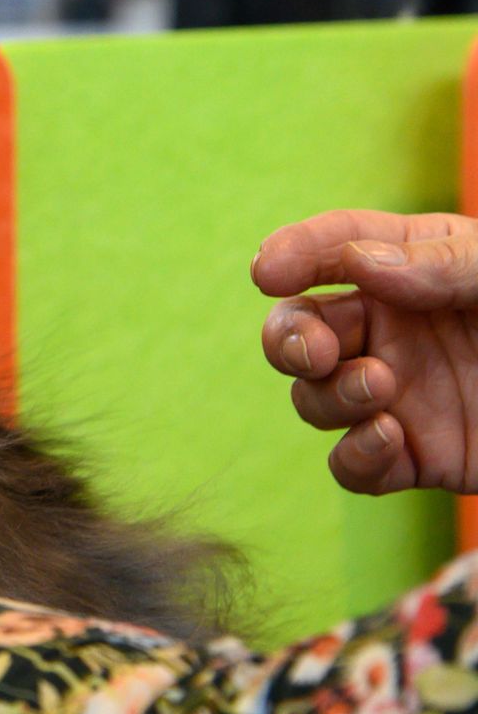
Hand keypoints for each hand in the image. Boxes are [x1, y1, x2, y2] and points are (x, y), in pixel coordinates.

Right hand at [254, 210, 477, 494]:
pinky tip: (391, 439)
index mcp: (416, 267)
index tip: (269, 271)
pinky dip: (356, 456)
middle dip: (288, 337)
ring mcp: (401, 395)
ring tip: (382, 389)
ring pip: (316, 397)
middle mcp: (395, 330)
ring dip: (329, 395)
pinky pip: (353, 466)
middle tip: (313, 349)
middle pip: (301, 328)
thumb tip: (360, 265)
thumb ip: (444, 261)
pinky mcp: (419, 458)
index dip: (294, 254)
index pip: (334, 247)